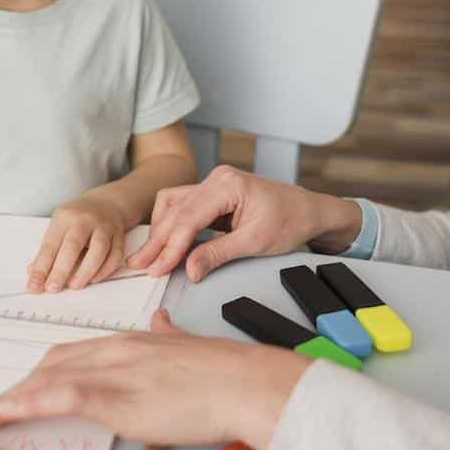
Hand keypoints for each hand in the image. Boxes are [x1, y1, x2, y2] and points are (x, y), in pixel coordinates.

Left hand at [0, 309, 309, 449]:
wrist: (242, 382)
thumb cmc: (224, 373)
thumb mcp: (187, 346)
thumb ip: (168, 335)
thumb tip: (161, 323)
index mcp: (130, 341)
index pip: (74, 353)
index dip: (44, 371)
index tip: (26, 384)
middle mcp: (112, 350)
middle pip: (51, 364)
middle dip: (19, 388)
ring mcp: (109, 371)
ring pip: (42, 381)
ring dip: (4, 403)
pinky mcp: (110, 397)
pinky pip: (49, 399)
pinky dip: (13, 408)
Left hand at [27, 196, 127, 292]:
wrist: (106, 203)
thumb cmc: (78, 218)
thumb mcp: (59, 226)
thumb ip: (48, 251)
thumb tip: (35, 275)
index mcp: (64, 217)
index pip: (50, 244)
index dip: (42, 267)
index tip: (34, 285)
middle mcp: (85, 219)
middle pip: (73, 245)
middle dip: (61, 270)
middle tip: (53, 288)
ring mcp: (104, 226)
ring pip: (98, 249)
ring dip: (85, 271)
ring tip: (74, 286)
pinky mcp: (119, 235)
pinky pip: (115, 255)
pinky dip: (104, 270)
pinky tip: (94, 279)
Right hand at [127, 166, 361, 281]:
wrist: (310, 211)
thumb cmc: (291, 221)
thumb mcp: (255, 243)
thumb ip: (217, 254)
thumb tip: (189, 270)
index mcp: (227, 184)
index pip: (188, 218)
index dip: (169, 246)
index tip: (156, 268)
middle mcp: (216, 179)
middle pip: (175, 211)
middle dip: (157, 241)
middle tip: (139, 265)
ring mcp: (214, 184)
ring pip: (174, 205)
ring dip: (160, 231)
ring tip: (147, 257)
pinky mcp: (213, 195)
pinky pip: (184, 207)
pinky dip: (172, 225)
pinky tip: (164, 244)